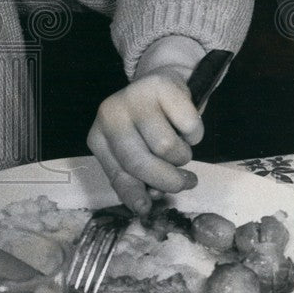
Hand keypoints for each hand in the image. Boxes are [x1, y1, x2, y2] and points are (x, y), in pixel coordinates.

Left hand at [86, 67, 203, 216]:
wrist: (161, 85)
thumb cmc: (148, 127)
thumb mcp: (135, 152)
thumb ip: (138, 178)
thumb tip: (146, 205)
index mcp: (98, 136)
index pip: (117, 174)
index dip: (134, 194)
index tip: (148, 208)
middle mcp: (110, 115)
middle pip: (140, 162)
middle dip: (168, 180)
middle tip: (186, 181)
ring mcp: (134, 98)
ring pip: (166, 147)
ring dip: (182, 155)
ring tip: (178, 145)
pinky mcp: (161, 86)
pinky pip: (189, 127)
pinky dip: (195, 134)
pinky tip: (184, 124)